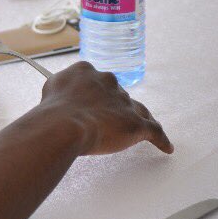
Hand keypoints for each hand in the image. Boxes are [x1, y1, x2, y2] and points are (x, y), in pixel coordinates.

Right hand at [41, 62, 173, 155]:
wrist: (64, 125)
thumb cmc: (54, 109)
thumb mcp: (51, 86)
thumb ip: (63, 86)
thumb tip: (65, 90)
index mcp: (88, 71)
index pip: (96, 80)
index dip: (94, 93)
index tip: (92, 102)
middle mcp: (109, 82)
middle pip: (118, 94)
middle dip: (114, 106)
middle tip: (106, 121)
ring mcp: (125, 103)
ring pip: (138, 110)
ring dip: (136, 119)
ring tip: (138, 128)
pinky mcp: (137, 124)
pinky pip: (155, 132)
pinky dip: (161, 140)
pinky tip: (166, 147)